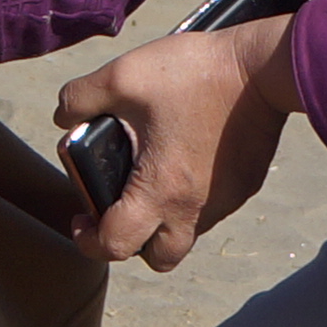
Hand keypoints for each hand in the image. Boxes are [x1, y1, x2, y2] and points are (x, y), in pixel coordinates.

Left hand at [52, 15, 298, 271]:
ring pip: (188, 233)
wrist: (264, 68)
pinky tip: (184, 156)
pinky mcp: (245, 185)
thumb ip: (80, 99)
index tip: (81, 218)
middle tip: (119, 209)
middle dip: (134, 243)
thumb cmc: (194, 74)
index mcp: (160, 190)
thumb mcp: (122, 76)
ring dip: (164, 219)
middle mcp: (195, 208)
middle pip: (160, 258)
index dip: (89, 241)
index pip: (116, 246)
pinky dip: (191, 197)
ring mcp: (225, 200)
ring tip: (150, 175)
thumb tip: (62, 117)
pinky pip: (211, 207)